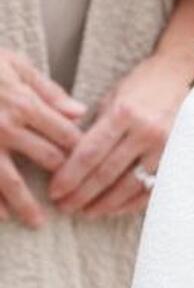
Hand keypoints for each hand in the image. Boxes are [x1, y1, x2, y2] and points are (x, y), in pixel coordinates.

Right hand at [0, 48, 85, 228]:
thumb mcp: (16, 65)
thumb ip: (48, 91)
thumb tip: (79, 111)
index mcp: (24, 103)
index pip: (64, 133)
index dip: (80, 149)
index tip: (90, 162)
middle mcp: (6, 127)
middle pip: (45, 158)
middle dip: (63, 177)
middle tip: (75, 194)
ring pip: (9, 180)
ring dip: (25, 203)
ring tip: (37, 221)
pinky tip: (2, 216)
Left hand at [48, 51, 193, 218]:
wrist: (176, 74)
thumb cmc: (139, 85)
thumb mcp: (111, 99)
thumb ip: (93, 130)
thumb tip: (67, 163)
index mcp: (123, 113)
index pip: (90, 154)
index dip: (69, 177)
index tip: (54, 191)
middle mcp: (145, 130)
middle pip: (106, 173)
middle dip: (81, 195)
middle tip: (64, 207)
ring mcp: (164, 144)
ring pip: (129, 185)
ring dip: (104, 204)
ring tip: (85, 212)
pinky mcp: (177, 154)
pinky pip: (152, 186)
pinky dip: (131, 202)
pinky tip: (114, 209)